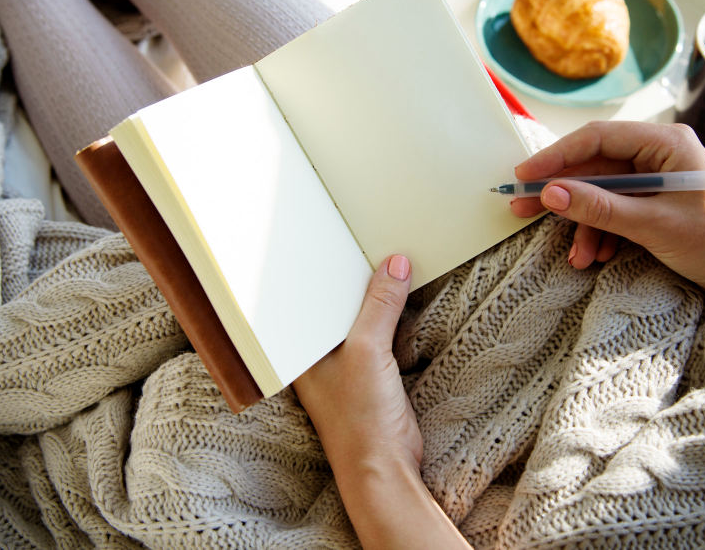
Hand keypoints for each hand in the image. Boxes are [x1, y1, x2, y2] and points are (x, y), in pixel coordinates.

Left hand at [293, 255, 470, 548]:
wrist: (385, 467)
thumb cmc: (358, 420)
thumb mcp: (368, 350)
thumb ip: (380, 306)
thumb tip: (395, 265)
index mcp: (302, 350)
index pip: (307, 298)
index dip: (320, 270)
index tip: (334, 238)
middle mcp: (319, 356)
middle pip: (336, 306)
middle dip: (352, 281)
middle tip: (366, 242)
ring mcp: (346, 366)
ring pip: (360, 320)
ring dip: (375, 299)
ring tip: (387, 262)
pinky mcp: (372, 375)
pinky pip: (381, 335)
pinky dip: (392, 320)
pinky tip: (402, 301)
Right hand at [511, 121, 704, 300]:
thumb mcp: (654, 226)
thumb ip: (601, 208)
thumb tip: (552, 194)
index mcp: (666, 143)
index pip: (598, 139)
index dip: (557, 156)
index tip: (526, 176)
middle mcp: (657, 154)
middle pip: (593, 166)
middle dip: (563, 195)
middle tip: (523, 209)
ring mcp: (652, 179)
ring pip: (598, 194)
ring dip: (583, 226)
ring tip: (578, 256)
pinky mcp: (649, 203)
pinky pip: (610, 212)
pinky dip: (599, 234)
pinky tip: (597, 255)